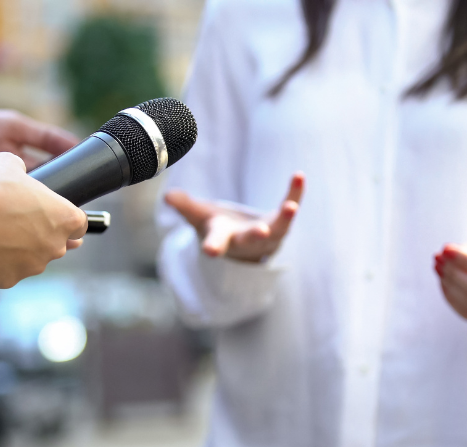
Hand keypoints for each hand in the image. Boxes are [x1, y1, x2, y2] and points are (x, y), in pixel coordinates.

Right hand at [0, 153, 87, 287]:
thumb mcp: (7, 165)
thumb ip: (21, 169)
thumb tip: (16, 168)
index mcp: (65, 218)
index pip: (79, 223)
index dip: (65, 219)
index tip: (52, 215)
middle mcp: (56, 245)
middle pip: (55, 242)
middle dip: (40, 234)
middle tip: (17, 223)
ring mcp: (35, 265)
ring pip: (32, 258)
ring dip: (19, 249)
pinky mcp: (11, 279)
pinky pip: (8, 271)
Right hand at [165, 173, 303, 261]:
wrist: (243, 244)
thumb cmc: (217, 227)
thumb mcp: (198, 216)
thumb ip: (184, 206)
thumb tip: (168, 196)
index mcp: (223, 239)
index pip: (217, 243)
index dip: (213, 246)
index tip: (210, 251)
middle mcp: (247, 240)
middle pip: (250, 240)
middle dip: (254, 236)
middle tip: (261, 231)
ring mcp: (267, 234)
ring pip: (278, 229)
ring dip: (286, 218)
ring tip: (292, 206)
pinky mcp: (281, 222)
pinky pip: (290, 206)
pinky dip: (295, 193)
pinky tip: (299, 175)